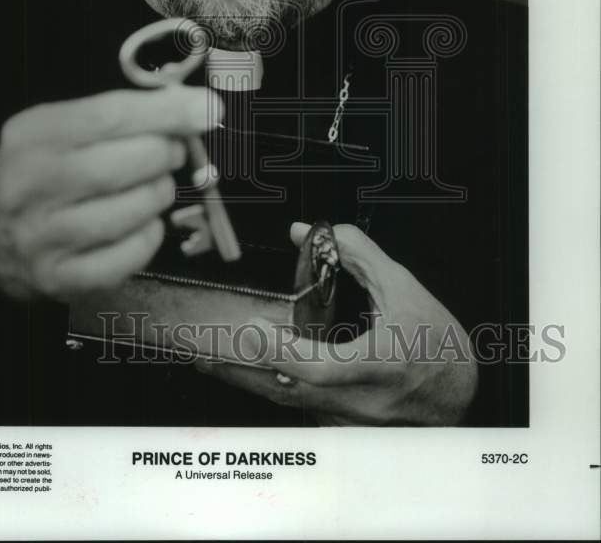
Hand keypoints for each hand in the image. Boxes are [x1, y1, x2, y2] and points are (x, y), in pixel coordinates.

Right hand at [0, 86, 222, 299]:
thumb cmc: (40, 174)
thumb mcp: (61, 129)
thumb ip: (119, 116)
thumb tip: (195, 108)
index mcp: (32, 136)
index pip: (110, 116)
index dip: (167, 112)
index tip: (208, 109)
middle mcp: (30, 186)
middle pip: (124, 164)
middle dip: (164, 154)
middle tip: (171, 151)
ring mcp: (42, 237)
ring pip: (132, 211)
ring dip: (158, 195)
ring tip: (151, 187)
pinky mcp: (60, 278)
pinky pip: (130, 255)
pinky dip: (149, 236)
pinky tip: (141, 223)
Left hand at [196, 222, 477, 424]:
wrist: (458, 392)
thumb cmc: (434, 340)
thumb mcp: (402, 287)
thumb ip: (357, 255)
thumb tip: (307, 233)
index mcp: (381, 365)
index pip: (324, 369)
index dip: (284, 353)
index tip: (252, 330)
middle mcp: (362, 402)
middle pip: (289, 390)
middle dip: (241, 370)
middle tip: (201, 349)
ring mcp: (350, 421)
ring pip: (287, 403)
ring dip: (247, 381)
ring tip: (208, 358)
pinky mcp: (341, 427)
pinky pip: (296, 408)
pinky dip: (267, 388)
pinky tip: (242, 372)